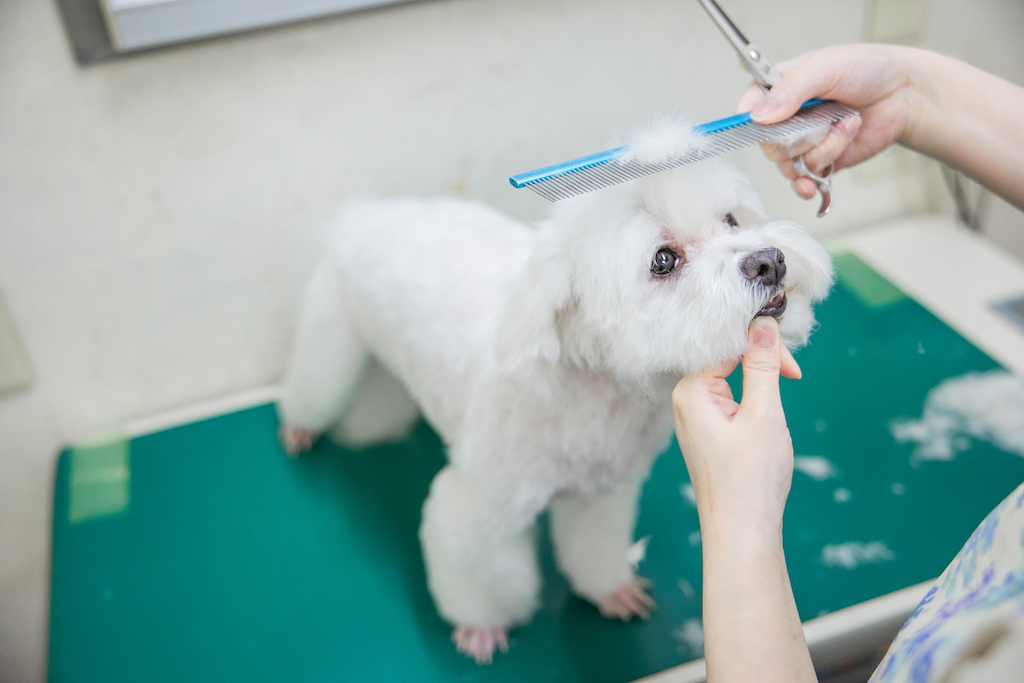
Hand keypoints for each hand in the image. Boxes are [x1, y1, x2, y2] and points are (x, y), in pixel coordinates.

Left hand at [673, 318, 815, 682]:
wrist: (741, 533)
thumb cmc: (750, 477)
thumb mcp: (764, 413)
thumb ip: (763, 365)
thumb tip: (762, 323)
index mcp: (690, 391)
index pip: (727, 346)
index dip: (763, 348)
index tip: (795, 370)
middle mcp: (685, 400)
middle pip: (727, 359)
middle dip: (763, 363)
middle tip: (794, 379)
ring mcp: (693, 417)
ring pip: (731, 380)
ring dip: (761, 385)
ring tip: (776, 414)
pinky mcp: (706, 433)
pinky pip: (730, 401)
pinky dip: (754, 403)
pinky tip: (766, 424)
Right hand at [736, 44, 920, 199]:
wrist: (905, 93)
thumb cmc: (867, 69)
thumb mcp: (825, 68)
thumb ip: (791, 90)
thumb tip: (759, 116)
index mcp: (779, 89)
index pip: (748, 110)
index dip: (751, 122)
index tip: (765, 125)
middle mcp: (786, 118)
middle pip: (768, 144)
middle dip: (797, 138)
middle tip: (823, 121)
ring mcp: (802, 142)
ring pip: (789, 164)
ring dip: (822, 151)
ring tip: (847, 126)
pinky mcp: (820, 162)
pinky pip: (805, 180)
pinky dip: (811, 182)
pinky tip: (815, 184)